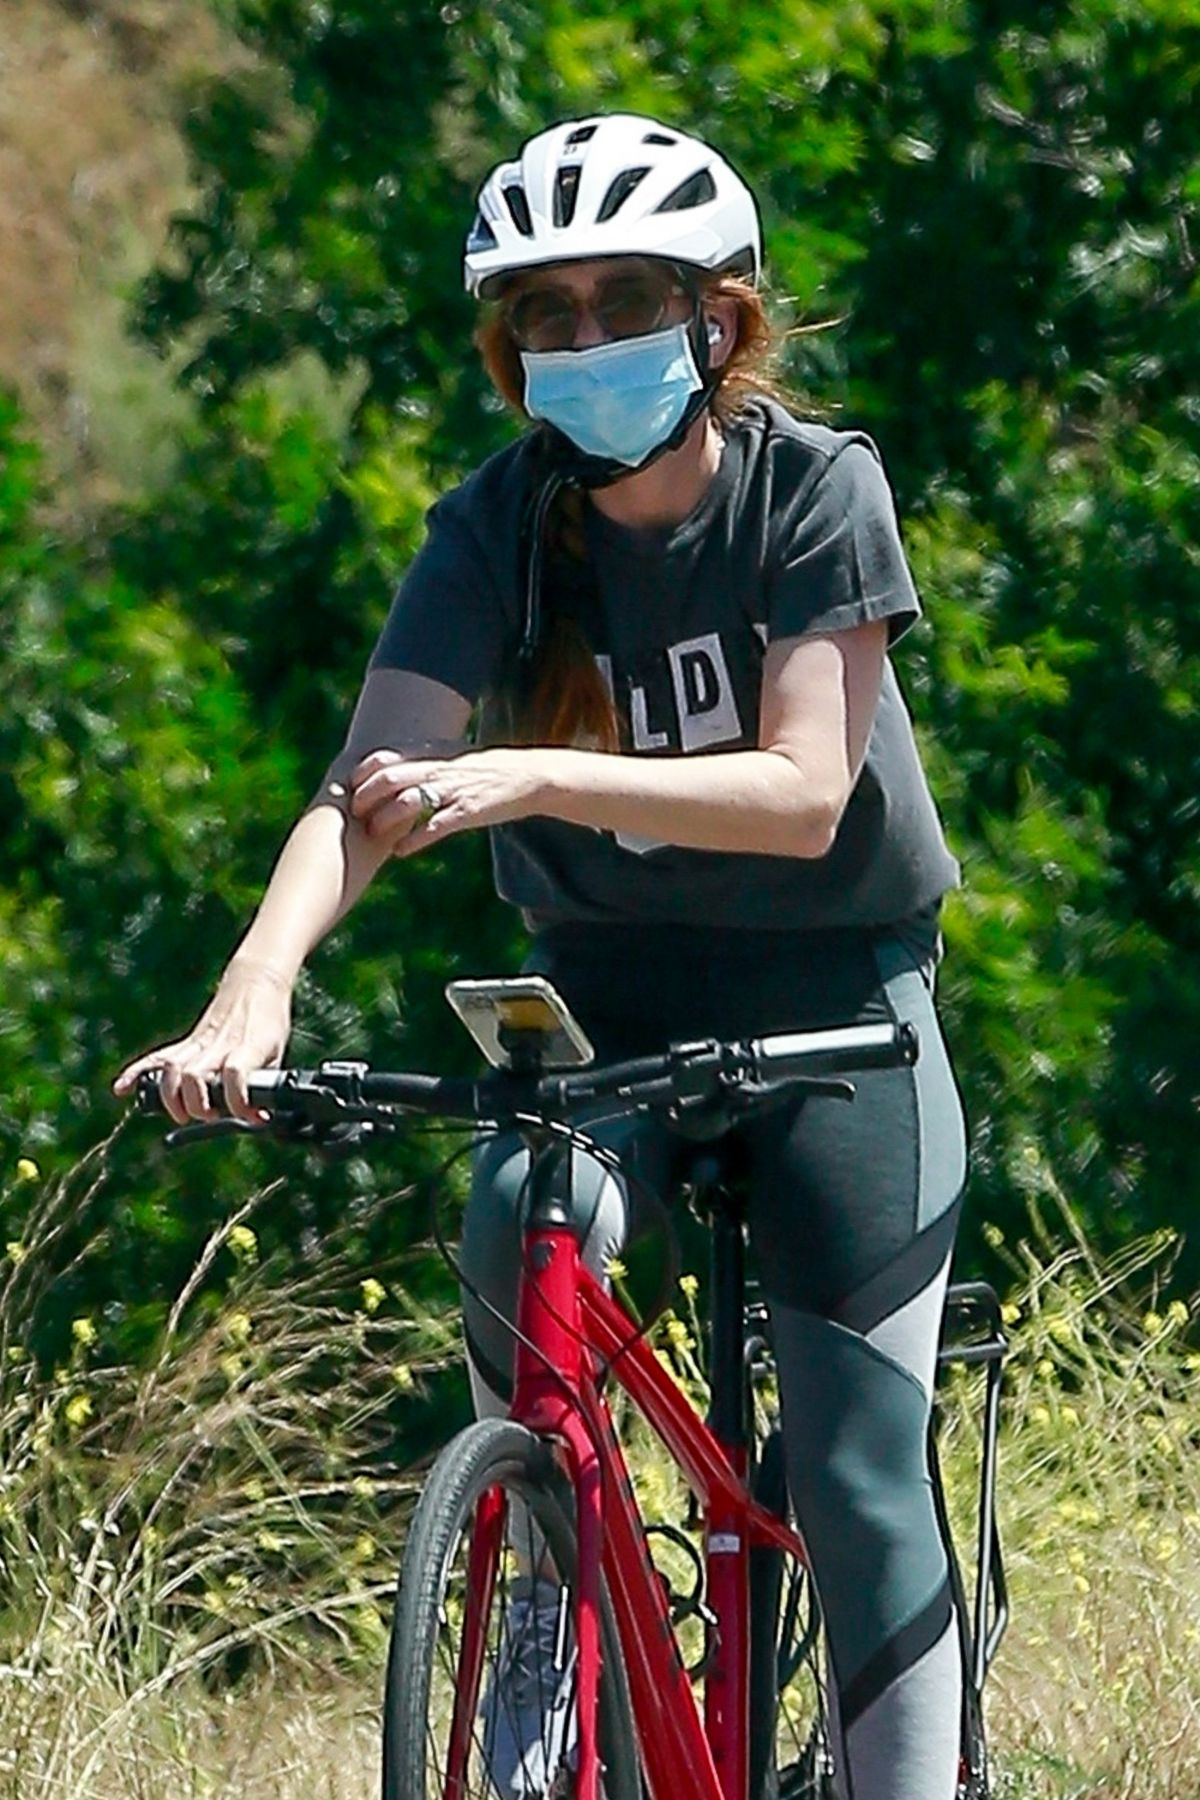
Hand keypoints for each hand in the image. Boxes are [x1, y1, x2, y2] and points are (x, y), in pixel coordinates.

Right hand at [112, 961, 292, 1125]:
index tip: (252, 1116)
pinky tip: (122, 1088)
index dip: (239, 1100)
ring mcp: (199, 1043)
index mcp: (246, 1047)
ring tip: (181, 1114)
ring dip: (171, 1096)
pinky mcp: (187, 1042)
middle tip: (209, 1117)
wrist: (256, 982)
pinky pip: (157, 1058)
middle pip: (195, 1076)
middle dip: (197, 1104)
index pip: (235, 1075)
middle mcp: (218, 1046)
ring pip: (172, 1068)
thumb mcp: (278, 1051)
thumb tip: (261, 1114)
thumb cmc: (269, 1020)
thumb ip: (267, 1082)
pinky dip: (136, 1073)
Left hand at [349, 748, 547, 855]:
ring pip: (406, 803)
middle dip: (365, 798)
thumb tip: (391, 768)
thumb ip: (422, 761)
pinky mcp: (467, 812)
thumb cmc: (485, 769)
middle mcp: (437, 769)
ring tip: (375, 836)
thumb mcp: (452, 757)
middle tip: (355, 816)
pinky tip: (400, 851)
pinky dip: (413, 840)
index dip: (360, 774)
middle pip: (388, 780)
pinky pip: (434, 827)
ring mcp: (452, 790)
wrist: (527, 777)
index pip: (384, 758)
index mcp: (431, 754)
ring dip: (384, 821)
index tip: (347, 788)